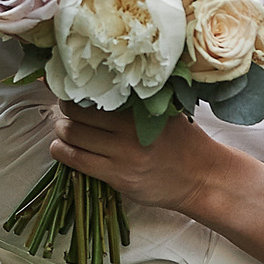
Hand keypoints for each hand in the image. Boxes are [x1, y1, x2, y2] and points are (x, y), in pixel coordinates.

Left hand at [47, 103, 226, 216]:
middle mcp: (130, 130)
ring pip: (73, 136)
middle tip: (65, 110)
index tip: (70, 88)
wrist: (202, 176)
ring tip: (63, 130)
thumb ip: (138, 102)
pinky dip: (62, 153)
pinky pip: (78, 162)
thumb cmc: (184, 142)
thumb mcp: (166, 112)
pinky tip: (61, 149)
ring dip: (61, 132)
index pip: (95, 92)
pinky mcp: (118, 177)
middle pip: (77, 113)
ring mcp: (122, 155)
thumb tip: (102, 86)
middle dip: (65, 111)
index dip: (75, 90)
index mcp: (141, 109)